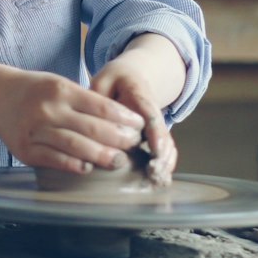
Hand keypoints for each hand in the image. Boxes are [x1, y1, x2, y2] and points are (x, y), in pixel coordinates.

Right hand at [0, 70, 146, 175]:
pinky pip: (55, 160)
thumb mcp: (61, 85)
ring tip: (119, 160)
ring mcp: (35, 130)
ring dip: (102, 156)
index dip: (125, 119)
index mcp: (60, 89)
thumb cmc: (38, 93)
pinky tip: (88, 166)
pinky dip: (75, 165)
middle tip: (134, 145)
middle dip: (119, 139)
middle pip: (93, 128)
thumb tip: (124, 123)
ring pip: (76, 146)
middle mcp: (47, 109)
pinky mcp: (26, 150)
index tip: (139, 126)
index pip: (102, 107)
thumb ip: (87, 101)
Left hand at [90, 34, 186, 172]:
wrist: (135, 76)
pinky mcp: (157, 135)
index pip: (149, 114)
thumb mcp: (103, 80)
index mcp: (139, 95)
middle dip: (162, 155)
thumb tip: (90, 122)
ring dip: (165, 163)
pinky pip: (166, 150)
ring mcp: (157, 125)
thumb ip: (97, 98)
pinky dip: (165, 164)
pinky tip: (159, 179)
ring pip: (167, 145)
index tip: (156, 149)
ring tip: (157, 180)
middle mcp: (153, 112)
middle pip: (162, 134)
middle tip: (155, 173)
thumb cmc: (115, 81)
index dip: (154, 132)